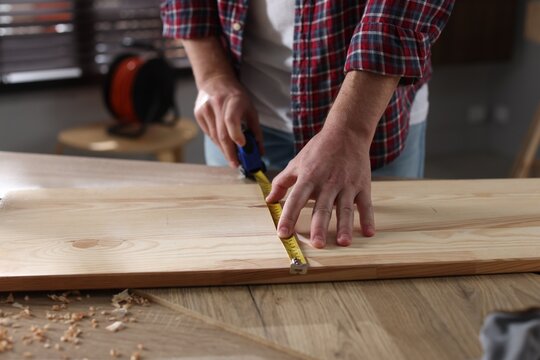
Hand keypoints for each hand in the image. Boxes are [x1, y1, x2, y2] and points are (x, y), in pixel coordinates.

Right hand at [194, 75, 262, 167]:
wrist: (215, 80)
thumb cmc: (236, 96)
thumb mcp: (250, 109)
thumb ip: (255, 131)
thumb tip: (260, 152)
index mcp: (233, 100)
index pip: (231, 121)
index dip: (236, 135)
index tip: (243, 146)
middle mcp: (216, 104)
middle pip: (221, 134)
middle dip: (230, 152)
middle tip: (236, 164)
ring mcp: (205, 109)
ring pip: (214, 137)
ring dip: (224, 150)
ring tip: (232, 159)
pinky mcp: (198, 114)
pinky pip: (208, 134)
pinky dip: (217, 142)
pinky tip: (224, 145)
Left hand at [266, 126, 374, 248]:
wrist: (346, 132)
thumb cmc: (318, 149)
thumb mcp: (297, 162)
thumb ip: (282, 182)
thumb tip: (269, 200)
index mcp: (309, 178)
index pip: (296, 200)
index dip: (288, 217)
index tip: (282, 233)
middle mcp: (328, 182)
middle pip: (322, 208)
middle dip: (320, 227)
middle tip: (318, 245)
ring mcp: (347, 185)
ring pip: (345, 208)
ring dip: (345, 226)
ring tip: (343, 243)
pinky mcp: (362, 185)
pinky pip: (366, 204)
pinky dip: (368, 218)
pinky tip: (368, 233)